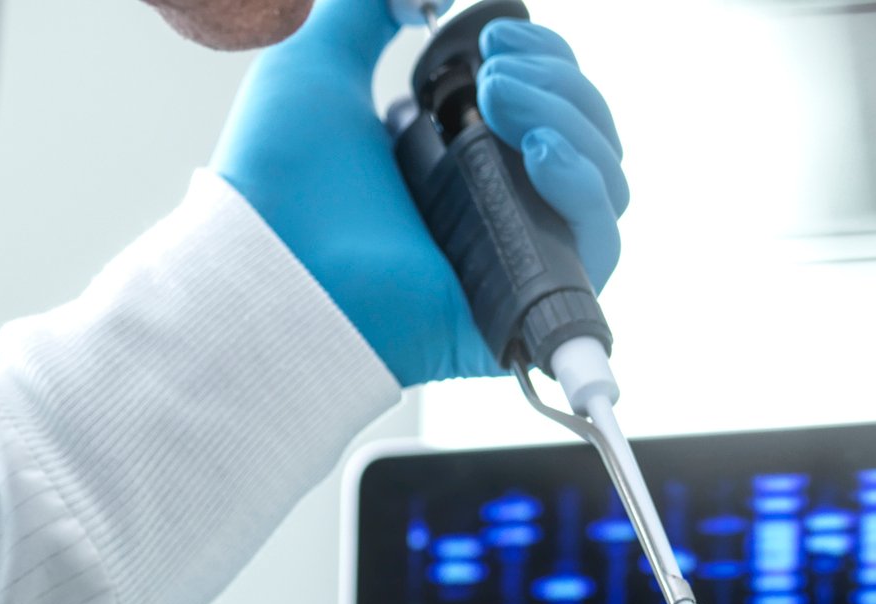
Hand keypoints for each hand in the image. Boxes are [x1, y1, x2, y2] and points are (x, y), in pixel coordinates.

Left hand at [213, 2, 627, 386]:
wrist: (271, 260)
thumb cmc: (282, 179)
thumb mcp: (317, 59)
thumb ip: (365, 7)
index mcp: (461, 158)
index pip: (551, 107)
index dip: (544, 61)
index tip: (497, 37)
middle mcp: (499, 206)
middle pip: (588, 137)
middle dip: (558, 82)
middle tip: (495, 70)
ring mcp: (520, 255)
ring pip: (605, 184)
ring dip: (572, 120)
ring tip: (503, 98)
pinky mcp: (530, 301)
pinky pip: (600, 244)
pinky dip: (584, 186)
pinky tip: (541, 152)